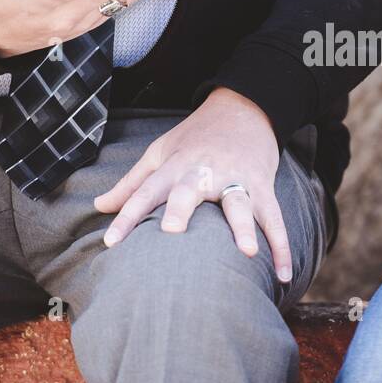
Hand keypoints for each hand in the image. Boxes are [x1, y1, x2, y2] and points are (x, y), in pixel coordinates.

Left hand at [93, 87, 292, 281]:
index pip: (146, 191)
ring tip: (248, 252)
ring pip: (240, 202)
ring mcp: (237, 177)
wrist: (245, 107)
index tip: (110, 243)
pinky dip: (281, 246)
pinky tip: (283, 275)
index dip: (127, 215)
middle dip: (181, 209)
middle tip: (171, 231)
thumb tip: (98, 206)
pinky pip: (274, 217)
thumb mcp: (161, 152)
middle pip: (190, 190)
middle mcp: (204, 171)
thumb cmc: (197, 136)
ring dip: (245, 227)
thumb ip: (132, 182)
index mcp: (176, 164)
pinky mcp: (263, 184)